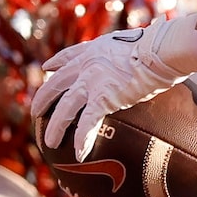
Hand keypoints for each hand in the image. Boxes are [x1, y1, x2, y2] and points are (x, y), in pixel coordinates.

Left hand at [30, 26, 190, 155]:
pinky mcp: (103, 98)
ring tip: (49, 142)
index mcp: (94, 50)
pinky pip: (88, 123)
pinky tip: (79, 153)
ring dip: (56, 126)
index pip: (68, 57)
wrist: (161, 49)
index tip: (47, 69)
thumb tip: (146, 52)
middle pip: (56, 84)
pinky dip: (82, 139)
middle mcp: (87, 65)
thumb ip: (130, 50)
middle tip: (36, 112)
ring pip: (65, 107)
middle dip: (43, 99)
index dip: (56, 64)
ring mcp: (92, 82)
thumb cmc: (157, 45)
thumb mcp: (135, 42)